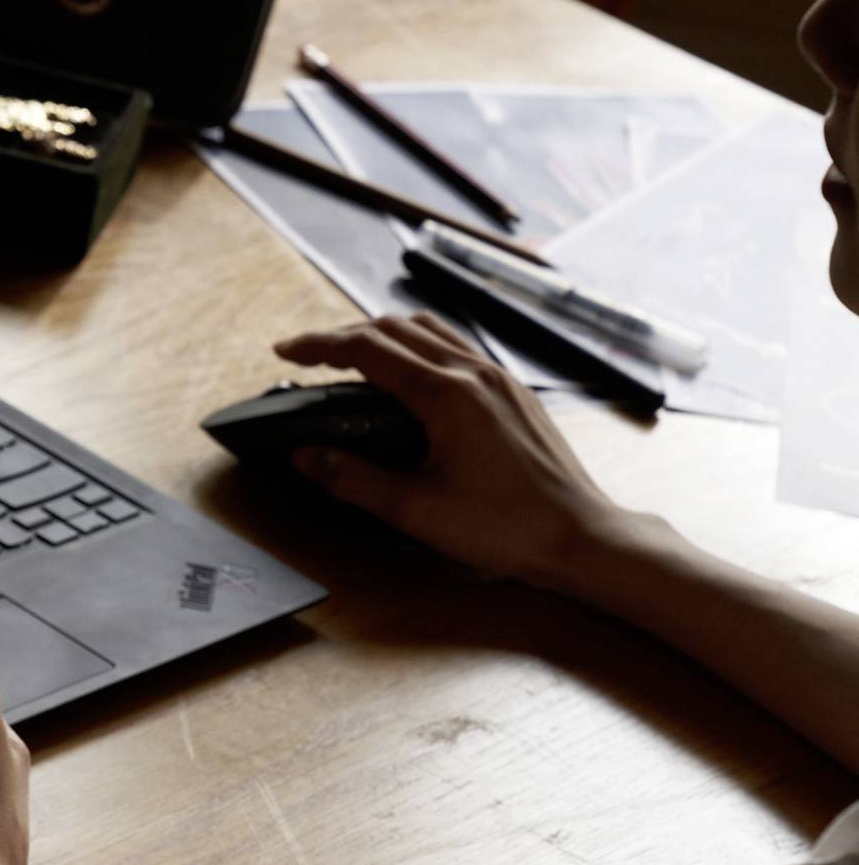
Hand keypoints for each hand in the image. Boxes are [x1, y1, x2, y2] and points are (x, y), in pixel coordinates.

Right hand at [275, 314, 632, 586]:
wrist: (580, 536)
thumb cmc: (504, 527)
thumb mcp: (415, 510)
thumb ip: (352, 479)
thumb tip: (305, 457)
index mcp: (446, 395)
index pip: (367, 349)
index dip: (318, 345)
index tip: (285, 351)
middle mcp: (473, 373)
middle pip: (394, 328)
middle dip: (343, 335)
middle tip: (308, 357)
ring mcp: (497, 378)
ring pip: (428, 330)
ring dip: (382, 334)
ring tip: (350, 358)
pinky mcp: (512, 391)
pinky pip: (455, 347)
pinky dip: (417, 346)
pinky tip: (407, 375)